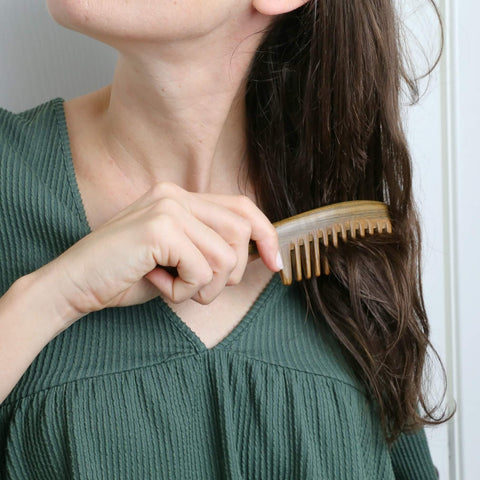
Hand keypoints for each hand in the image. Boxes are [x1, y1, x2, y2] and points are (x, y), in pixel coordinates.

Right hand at [46, 182, 279, 324]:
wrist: (74, 285)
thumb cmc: (126, 276)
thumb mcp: (177, 259)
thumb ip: (211, 249)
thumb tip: (257, 254)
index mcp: (180, 198)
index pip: (241, 208)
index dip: (266, 235)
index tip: (275, 263)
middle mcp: (175, 195)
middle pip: (240, 232)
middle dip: (230, 273)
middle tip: (199, 287)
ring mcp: (167, 208)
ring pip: (225, 256)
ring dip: (204, 287)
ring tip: (173, 286)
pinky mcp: (159, 228)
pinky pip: (202, 271)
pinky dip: (185, 292)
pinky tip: (158, 286)